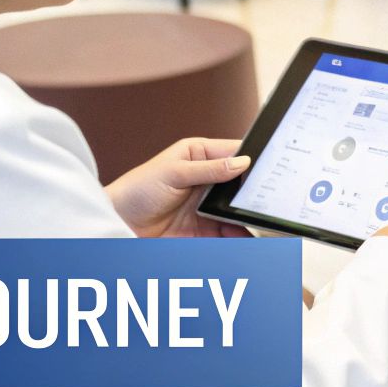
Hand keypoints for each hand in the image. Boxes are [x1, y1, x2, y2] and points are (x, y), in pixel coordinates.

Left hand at [105, 137, 253, 238]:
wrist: (118, 224)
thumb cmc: (136, 190)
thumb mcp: (173, 173)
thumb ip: (210, 169)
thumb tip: (242, 161)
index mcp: (199, 155)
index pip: (233, 152)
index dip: (252, 157)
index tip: (269, 166)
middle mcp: (207, 179)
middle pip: (240, 183)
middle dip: (252, 190)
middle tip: (264, 197)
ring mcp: (208, 205)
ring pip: (237, 209)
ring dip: (246, 215)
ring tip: (256, 219)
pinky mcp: (205, 229)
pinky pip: (229, 231)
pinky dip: (238, 234)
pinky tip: (242, 234)